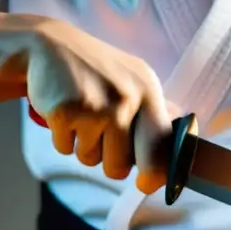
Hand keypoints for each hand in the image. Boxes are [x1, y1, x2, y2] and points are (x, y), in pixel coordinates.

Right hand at [25, 18, 173, 183]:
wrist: (47, 45)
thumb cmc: (95, 71)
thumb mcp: (132, 80)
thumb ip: (155, 112)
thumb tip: (184, 144)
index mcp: (148, 89)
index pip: (163, 145)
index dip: (155, 173)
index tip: (147, 184)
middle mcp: (127, 96)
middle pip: (123, 164)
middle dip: (113, 167)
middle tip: (106, 150)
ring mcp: (97, 104)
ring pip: (91, 160)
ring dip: (84, 147)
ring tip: (81, 118)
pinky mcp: (67, 111)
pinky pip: (66, 149)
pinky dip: (62, 139)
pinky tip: (64, 112)